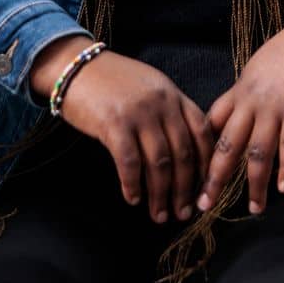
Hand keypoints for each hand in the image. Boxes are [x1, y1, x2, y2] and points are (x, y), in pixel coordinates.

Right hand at [29, 37, 214, 223]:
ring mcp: (138, 113)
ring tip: (159, 215)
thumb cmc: (113, 81)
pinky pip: (129, 162)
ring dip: (161, 195)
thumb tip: (183, 151)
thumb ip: (168, 111)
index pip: (201, 131)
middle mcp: (161, 103)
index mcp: (173, 94)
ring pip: (159, 163)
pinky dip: (133, 185)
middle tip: (183, 213)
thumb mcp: (150, 87)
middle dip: (185, 188)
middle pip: (183, 153)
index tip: (204, 188)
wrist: (77, 67)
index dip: (205, 164)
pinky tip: (133, 198)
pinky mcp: (114, 123)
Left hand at [198, 4, 283, 215]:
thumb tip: (245, 116)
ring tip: (255, 208)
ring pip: (258, 153)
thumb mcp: (264, 66)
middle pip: (227, 144)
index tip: (195, 174)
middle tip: (205, 204)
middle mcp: (254, 99)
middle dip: (214, 178)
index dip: (203, 150)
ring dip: (255, 185)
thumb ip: (253, 93)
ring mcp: (277, 105)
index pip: (213, 123)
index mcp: (242, 88)